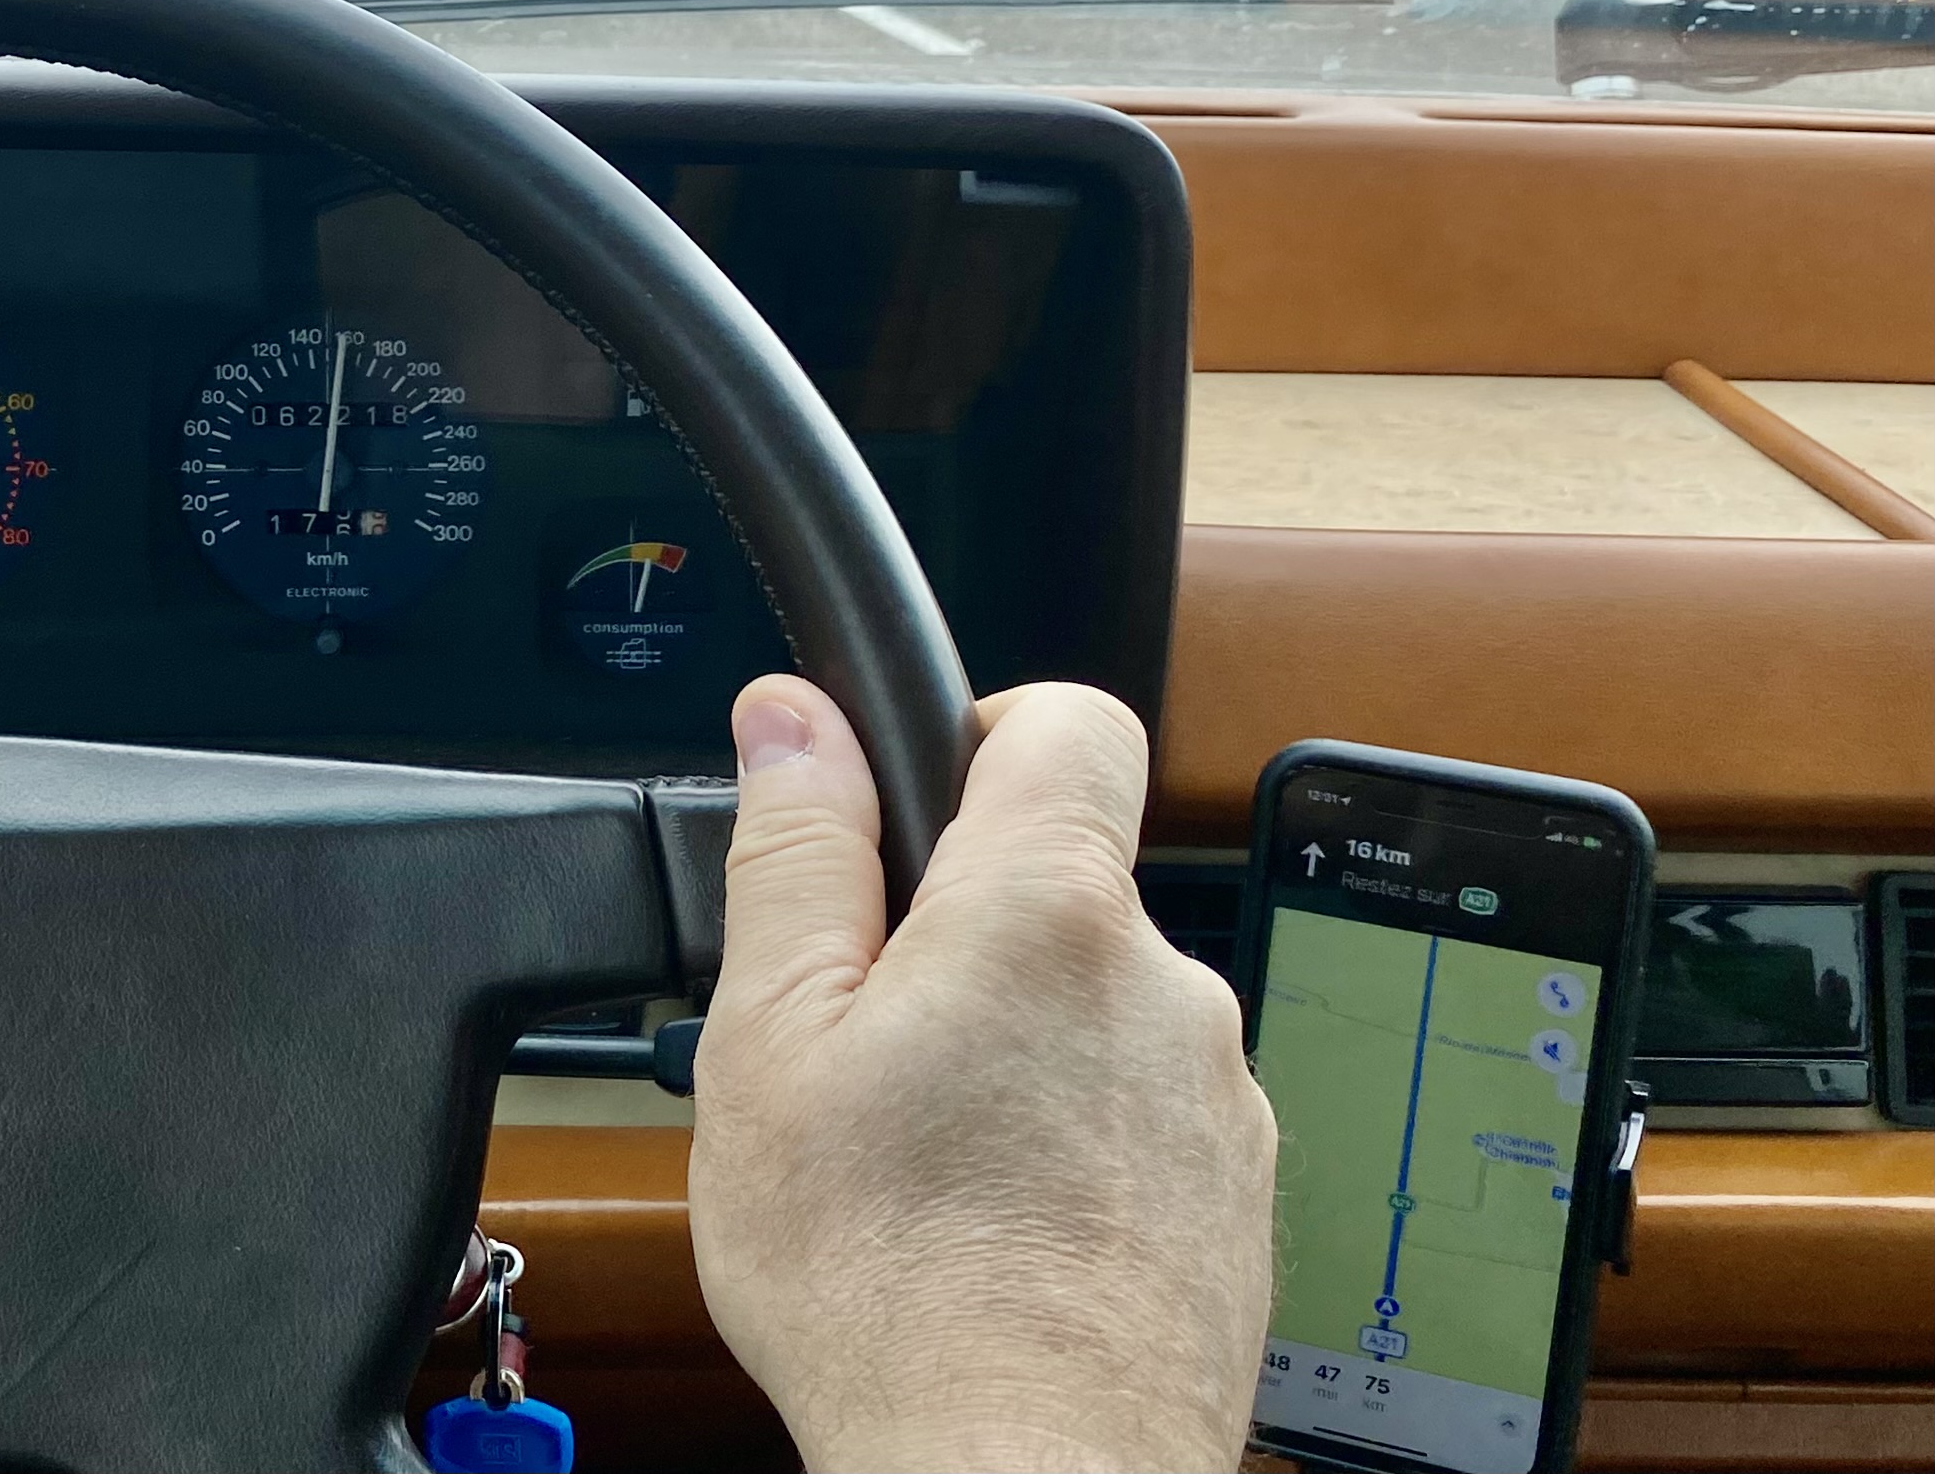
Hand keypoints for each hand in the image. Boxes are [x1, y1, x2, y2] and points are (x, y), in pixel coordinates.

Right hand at [688, 677, 1276, 1472]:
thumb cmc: (891, 1288)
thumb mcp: (770, 1038)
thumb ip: (794, 851)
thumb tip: (796, 717)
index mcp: (1048, 911)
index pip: (1068, 719)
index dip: (982, 725)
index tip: (912, 795)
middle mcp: (1165, 986)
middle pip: (1066, 883)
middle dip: (966, 930)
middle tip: (864, 1039)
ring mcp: (1216, 1099)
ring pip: (1098, 1009)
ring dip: (1019, 1047)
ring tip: (923, 1159)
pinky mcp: (1235, 1199)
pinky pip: (1140, 1115)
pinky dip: (1071, 1143)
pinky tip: (994, 1225)